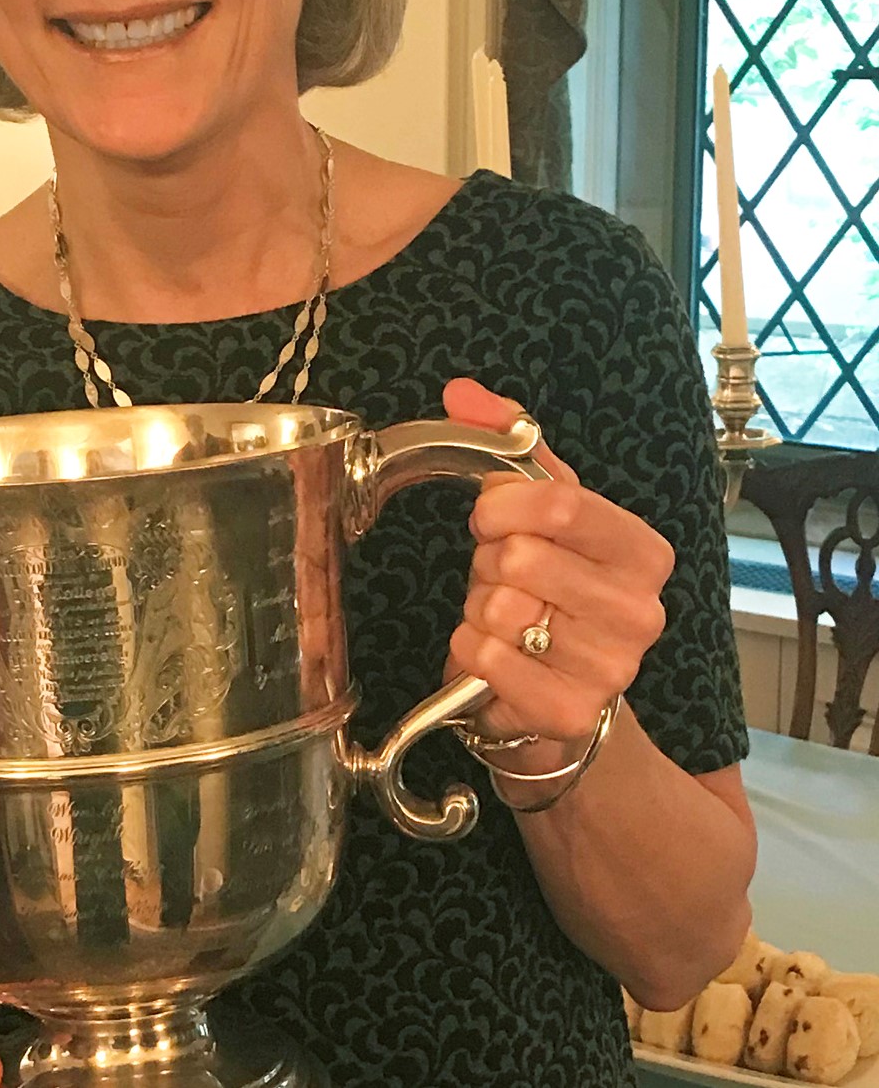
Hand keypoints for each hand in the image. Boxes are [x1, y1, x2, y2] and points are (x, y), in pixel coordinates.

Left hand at [441, 377, 672, 747]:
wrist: (555, 694)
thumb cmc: (547, 590)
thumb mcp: (538, 509)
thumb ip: (508, 441)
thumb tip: (462, 393)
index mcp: (643, 551)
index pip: (561, 504)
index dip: (503, 505)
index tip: (489, 518)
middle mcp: (642, 611)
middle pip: (521, 556)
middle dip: (488, 563)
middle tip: (503, 580)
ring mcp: (612, 669)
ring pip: (499, 608)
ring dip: (479, 609)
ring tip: (505, 618)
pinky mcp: (570, 713)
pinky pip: (486, 657)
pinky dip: (470, 650)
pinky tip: (496, 655)